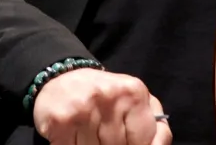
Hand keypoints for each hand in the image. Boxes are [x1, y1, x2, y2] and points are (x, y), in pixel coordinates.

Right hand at [32, 68, 169, 144]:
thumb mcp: (134, 101)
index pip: (144, 141)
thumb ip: (154, 126)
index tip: (125, 140)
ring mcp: (84, 109)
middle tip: (102, 134)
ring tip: (88, 134)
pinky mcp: (61, 121)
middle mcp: (110, 97)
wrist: (61, 77)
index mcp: (134, 92)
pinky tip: (73, 136)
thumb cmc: (104, 95)